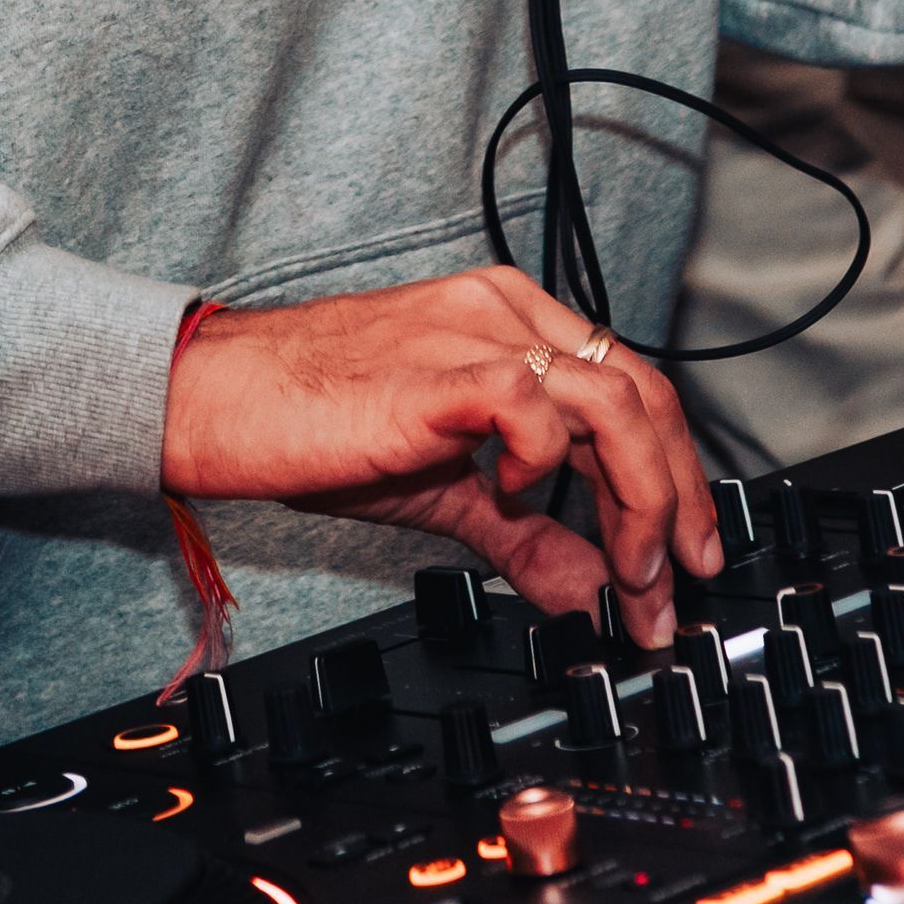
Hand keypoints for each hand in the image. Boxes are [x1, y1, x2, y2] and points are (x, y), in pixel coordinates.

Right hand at [160, 267, 721, 645]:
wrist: (219, 398)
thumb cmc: (313, 424)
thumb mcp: (443, 490)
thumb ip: (523, 534)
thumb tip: (590, 592)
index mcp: (511, 321)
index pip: (632, 385)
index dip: (676, 474)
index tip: (685, 554)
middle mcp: (504, 311)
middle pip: (642, 391)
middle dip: (677, 498)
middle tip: (674, 583)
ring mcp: (474, 332)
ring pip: (612, 396)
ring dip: (639, 499)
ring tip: (625, 570)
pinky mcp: (438, 370)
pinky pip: (532, 404)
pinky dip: (545, 462)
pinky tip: (515, 497)